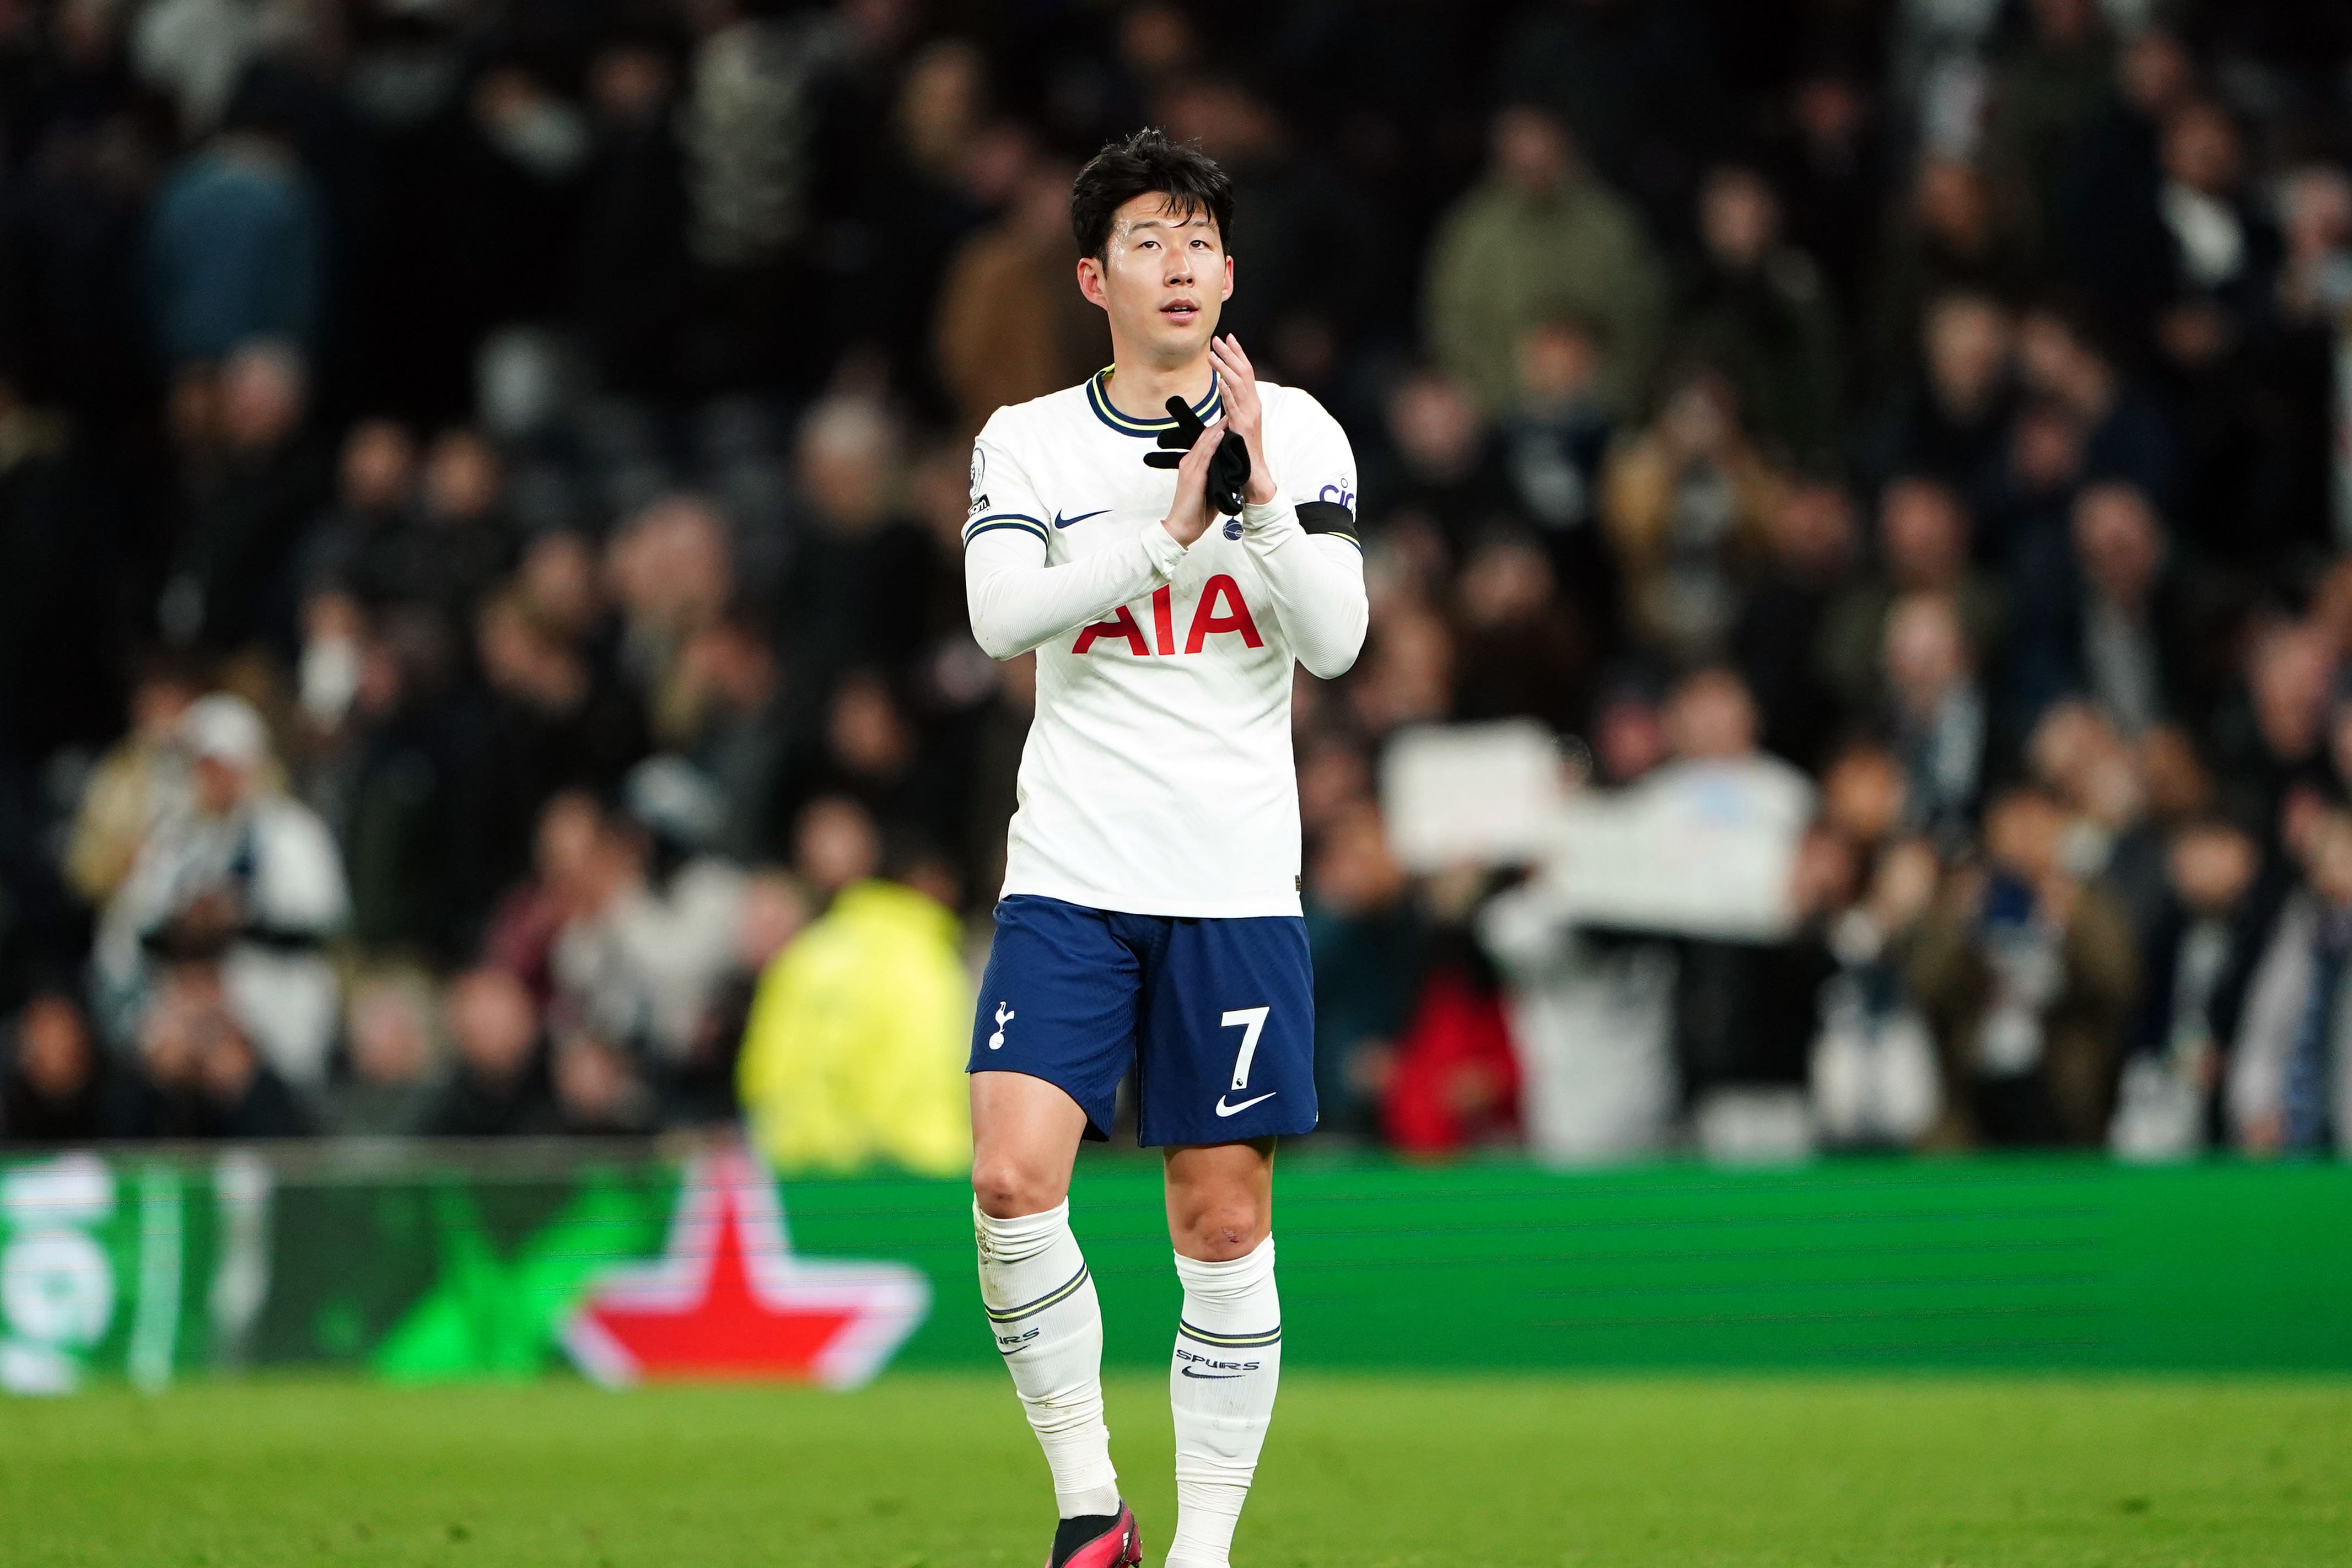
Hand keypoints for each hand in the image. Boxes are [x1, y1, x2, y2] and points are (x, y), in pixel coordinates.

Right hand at [1160, 415, 1225, 546]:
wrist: (1181, 528)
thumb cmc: (1196, 512)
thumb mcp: (1209, 490)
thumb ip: (1217, 478)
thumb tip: (1231, 472)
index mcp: (1192, 466)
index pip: (1206, 442)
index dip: (1218, 430)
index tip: (1230, 418)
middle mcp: (1189, 463)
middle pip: (1205, 437)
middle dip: (1219, 423)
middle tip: (1231, 408)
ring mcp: (1190, 468)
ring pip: (1205, 442)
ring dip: (1218, 428)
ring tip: (1229, 414)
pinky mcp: (1193, 476)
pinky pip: (1205, 456)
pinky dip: (1214, 443)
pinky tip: (1222, 433)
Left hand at [1209, 334, 1276, 504]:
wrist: (1254, 476)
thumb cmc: (1243, 454)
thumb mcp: (1237, 427)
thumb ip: (1232, 412)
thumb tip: (1225, 399)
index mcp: (1251, 405)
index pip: (1245, 373)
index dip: (1237, 354)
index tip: (1228, 339)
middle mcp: (1253, 406)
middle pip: (1243, 373)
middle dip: (1231, 353)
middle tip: (1218, 338)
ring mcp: (1249, 416)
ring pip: (1238, 385)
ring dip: (1224, 367)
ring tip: (1212, 353)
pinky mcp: (1243, 427)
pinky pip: (1234, 406)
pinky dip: (1226, 392)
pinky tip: (1218, 380)